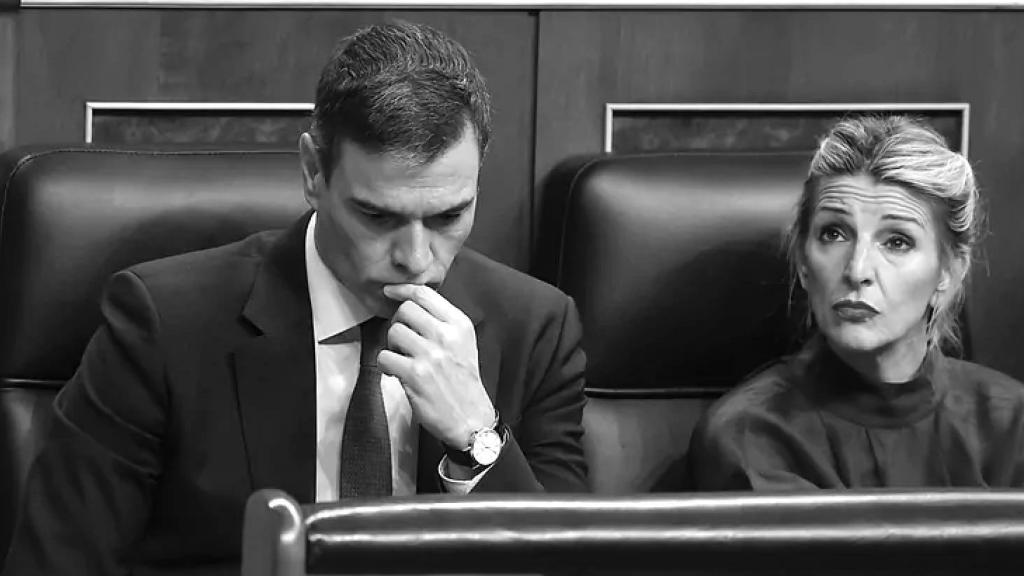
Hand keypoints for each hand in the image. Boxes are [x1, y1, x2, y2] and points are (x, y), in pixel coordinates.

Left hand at [378, 284, 495, 448]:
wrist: (470, 418)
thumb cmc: (463, 381)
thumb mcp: (463, 343)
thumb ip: (442, 321)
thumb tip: (410, 302)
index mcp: (459, 325)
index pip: (424, 294)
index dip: (402, 290)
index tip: (390, 291)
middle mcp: (446, 336)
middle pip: (405, 310)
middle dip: (398, 323)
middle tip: (403, 340)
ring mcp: (430, 355)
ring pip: (393, 331)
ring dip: (392, 345)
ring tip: (403, 358)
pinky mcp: (415, 374)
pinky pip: (385, 356)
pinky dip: (386, 365)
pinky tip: (397, 372)